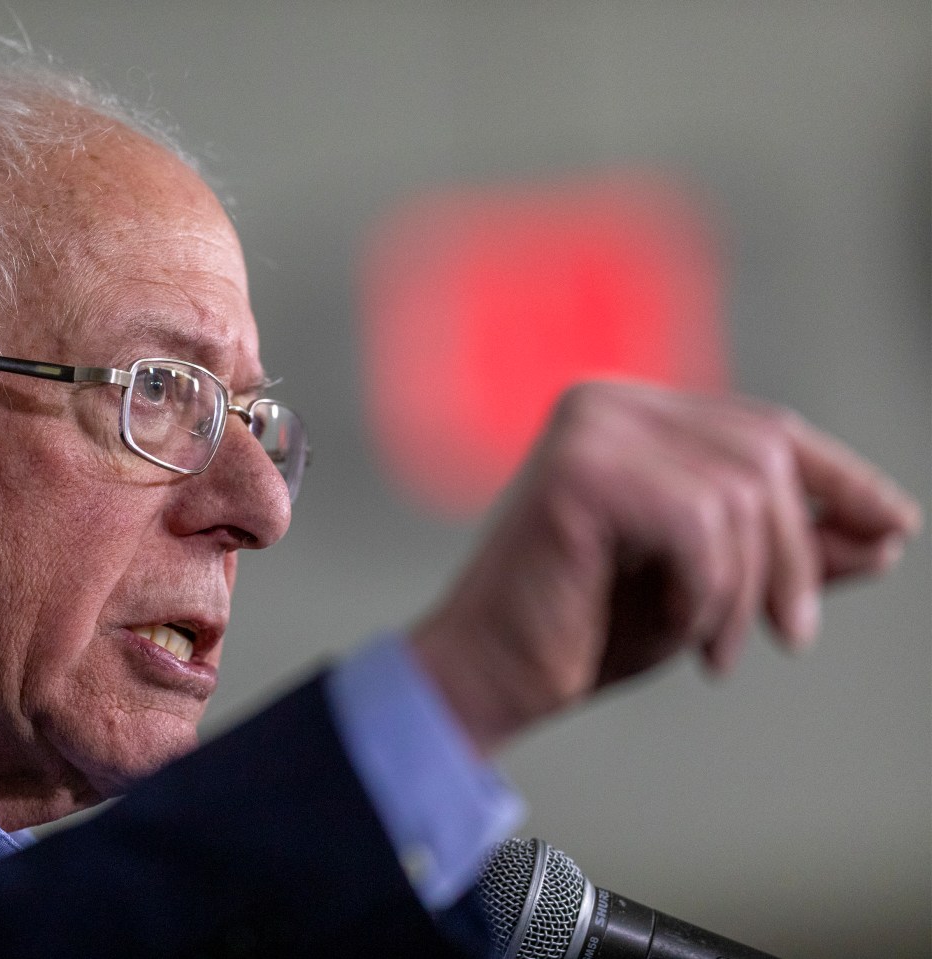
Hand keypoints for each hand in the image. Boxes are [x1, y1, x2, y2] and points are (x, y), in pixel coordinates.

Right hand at [409, 381, 921, 756]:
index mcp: (629, 415)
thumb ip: (786, 552)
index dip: (840, 478)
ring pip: (738, 491)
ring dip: (744, 588)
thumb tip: (887, 531)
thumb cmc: (584, 632)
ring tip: (716, 648)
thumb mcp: (711, 587)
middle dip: (794, 552)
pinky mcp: (578, 470)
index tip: (896, 526)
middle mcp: (605, 402)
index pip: (763, 428)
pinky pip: (697, 523)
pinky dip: (704, 592)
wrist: (490, 677)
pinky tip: (676, 629)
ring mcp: (587, 427)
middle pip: (765, 451)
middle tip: (791, 635)